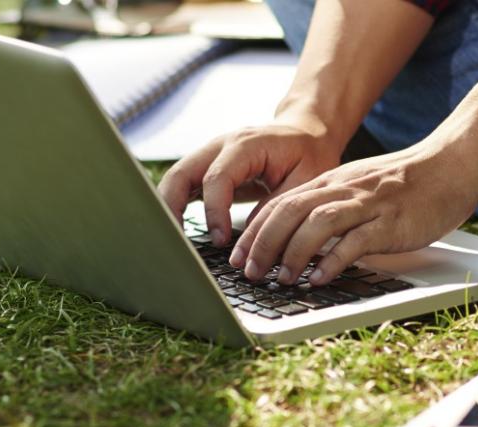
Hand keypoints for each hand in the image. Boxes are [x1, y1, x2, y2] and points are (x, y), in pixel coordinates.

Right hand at [156, 121, 343, 246]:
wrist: (306, 133)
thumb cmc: (309, 154)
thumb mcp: (305, 179)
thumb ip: (277, 206)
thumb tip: (249, 239)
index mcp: (245, 144)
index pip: (216, 178)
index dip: (214, 211)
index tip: (220, 240)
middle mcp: (220, 146)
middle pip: (180, 173)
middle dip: (173, 208)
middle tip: (178, 243)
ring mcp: (210, 155)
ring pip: (175, 179)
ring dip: (169, 210)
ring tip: (174, 242)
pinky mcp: (208, 168)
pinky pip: (184, 186)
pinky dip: (176, 208)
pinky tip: (179, 233)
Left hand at [230, 147, 477, 285]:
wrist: (452, 164)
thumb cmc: (410, 181)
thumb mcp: (361, 186)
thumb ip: (335, 205)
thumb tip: (304, 237)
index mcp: (333, 181)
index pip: (280, 203)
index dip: (254, 231)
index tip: (239, 256)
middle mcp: (344, 189)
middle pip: (289, 212)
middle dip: (263, 244)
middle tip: (249, 272)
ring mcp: (367, 204)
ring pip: (316, 224)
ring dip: (292, 253)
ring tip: (281, 279)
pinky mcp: (390, 222)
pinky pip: (355, 241)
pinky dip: (333, 261)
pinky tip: (320, 279)